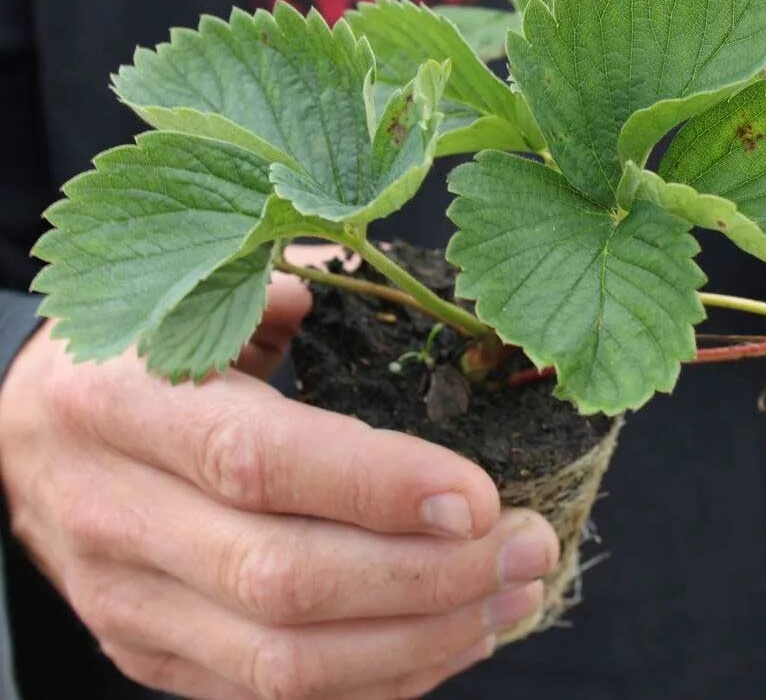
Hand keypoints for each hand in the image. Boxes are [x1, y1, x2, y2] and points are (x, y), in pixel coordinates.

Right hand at [0, 269, 558, 698]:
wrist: (21, 438)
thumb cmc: (135, 350)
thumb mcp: (189, 292)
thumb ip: (290, 287)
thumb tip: (414, 305)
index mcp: (121, 405)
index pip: (260, 462)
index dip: (380, 487)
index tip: (484, 494)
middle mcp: (114, 516)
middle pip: (285, 581)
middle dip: (432, 576)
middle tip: (535, 545)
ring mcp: (130, 604)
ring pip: (287, 664)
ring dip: (425, 640)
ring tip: (517, 596)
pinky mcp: (154, 658)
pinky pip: (275, 699)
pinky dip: (384, 678)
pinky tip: (457, 635)